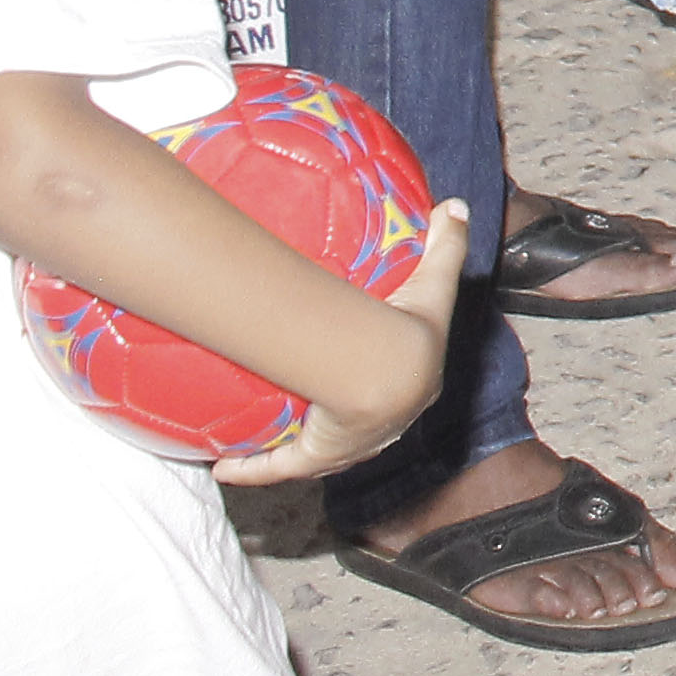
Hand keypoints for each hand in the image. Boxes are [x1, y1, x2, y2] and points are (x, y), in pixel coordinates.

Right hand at [211, 201, 464, 487]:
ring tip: (254, 433)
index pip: (397, 383)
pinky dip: (250, 469)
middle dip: (334, 412)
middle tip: (304, 394)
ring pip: (311, 448)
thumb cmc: (412, 327)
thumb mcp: (433, 279)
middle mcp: (380, 425)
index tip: (361, 363)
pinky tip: (223, 466)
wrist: (387, 371)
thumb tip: (453, 205)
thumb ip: (446, 241)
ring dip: (286, 444)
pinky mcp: (313, 458)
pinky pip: (276, 469)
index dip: (383, 374)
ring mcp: (346, 446)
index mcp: (411, 387)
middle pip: (354, 422)